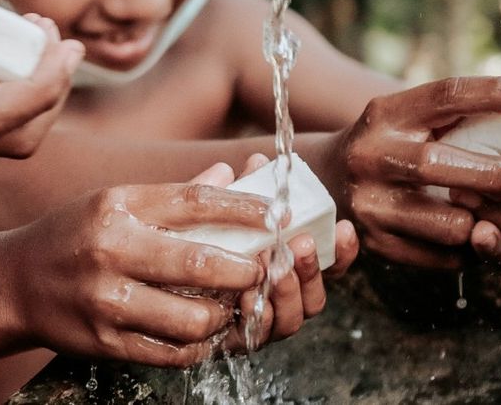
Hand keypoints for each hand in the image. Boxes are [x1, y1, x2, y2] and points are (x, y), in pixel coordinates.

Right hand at [6, 179, 270, 367]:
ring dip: (225, 313)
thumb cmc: (75, 232)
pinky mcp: (104, 344)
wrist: (15, 282)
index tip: (275, 213)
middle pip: (197, 262)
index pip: (195, 201)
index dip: (243, 206)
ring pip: (190, 317)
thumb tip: (229, 174)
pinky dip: (200, 343)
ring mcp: (106, 302)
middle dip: (245, 268)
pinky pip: (170, 352)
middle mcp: (111, 250)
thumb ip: (175, 194)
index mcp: (118, 206)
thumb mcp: (117, 200)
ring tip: (235, 303)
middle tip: (264, 267)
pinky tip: (208, 329)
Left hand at [215, 154, 358, 352]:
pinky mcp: (235, 340)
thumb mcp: (218, 211)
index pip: (328, 264)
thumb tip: (256, 161)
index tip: (343, 227)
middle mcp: (280, 300)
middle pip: (314, 296)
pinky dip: (258, 315)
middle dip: (311, 269)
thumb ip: (241, 191)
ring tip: (273, 266)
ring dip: (286, 291)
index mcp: (287, 269)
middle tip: (298, 244)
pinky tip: (249, 295)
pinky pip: (256, 335)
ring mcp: (260, 323)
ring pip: (290, 318)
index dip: (341, 251)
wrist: (158, 277)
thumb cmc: (198, 239)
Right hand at [333, 76, 500, 269]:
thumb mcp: (408, 116)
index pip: (443, 95)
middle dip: (493, 174)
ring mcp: (370, 203)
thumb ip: (463, 113)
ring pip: (446, 223)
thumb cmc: (389, 143)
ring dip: (483, 219)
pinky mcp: (377, 243)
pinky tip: (479, 234)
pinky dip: (469, 248)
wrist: (325, 182)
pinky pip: (441, 256)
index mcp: (385, 114)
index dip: (493, 93)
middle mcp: (371, 155)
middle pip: (438, 165)